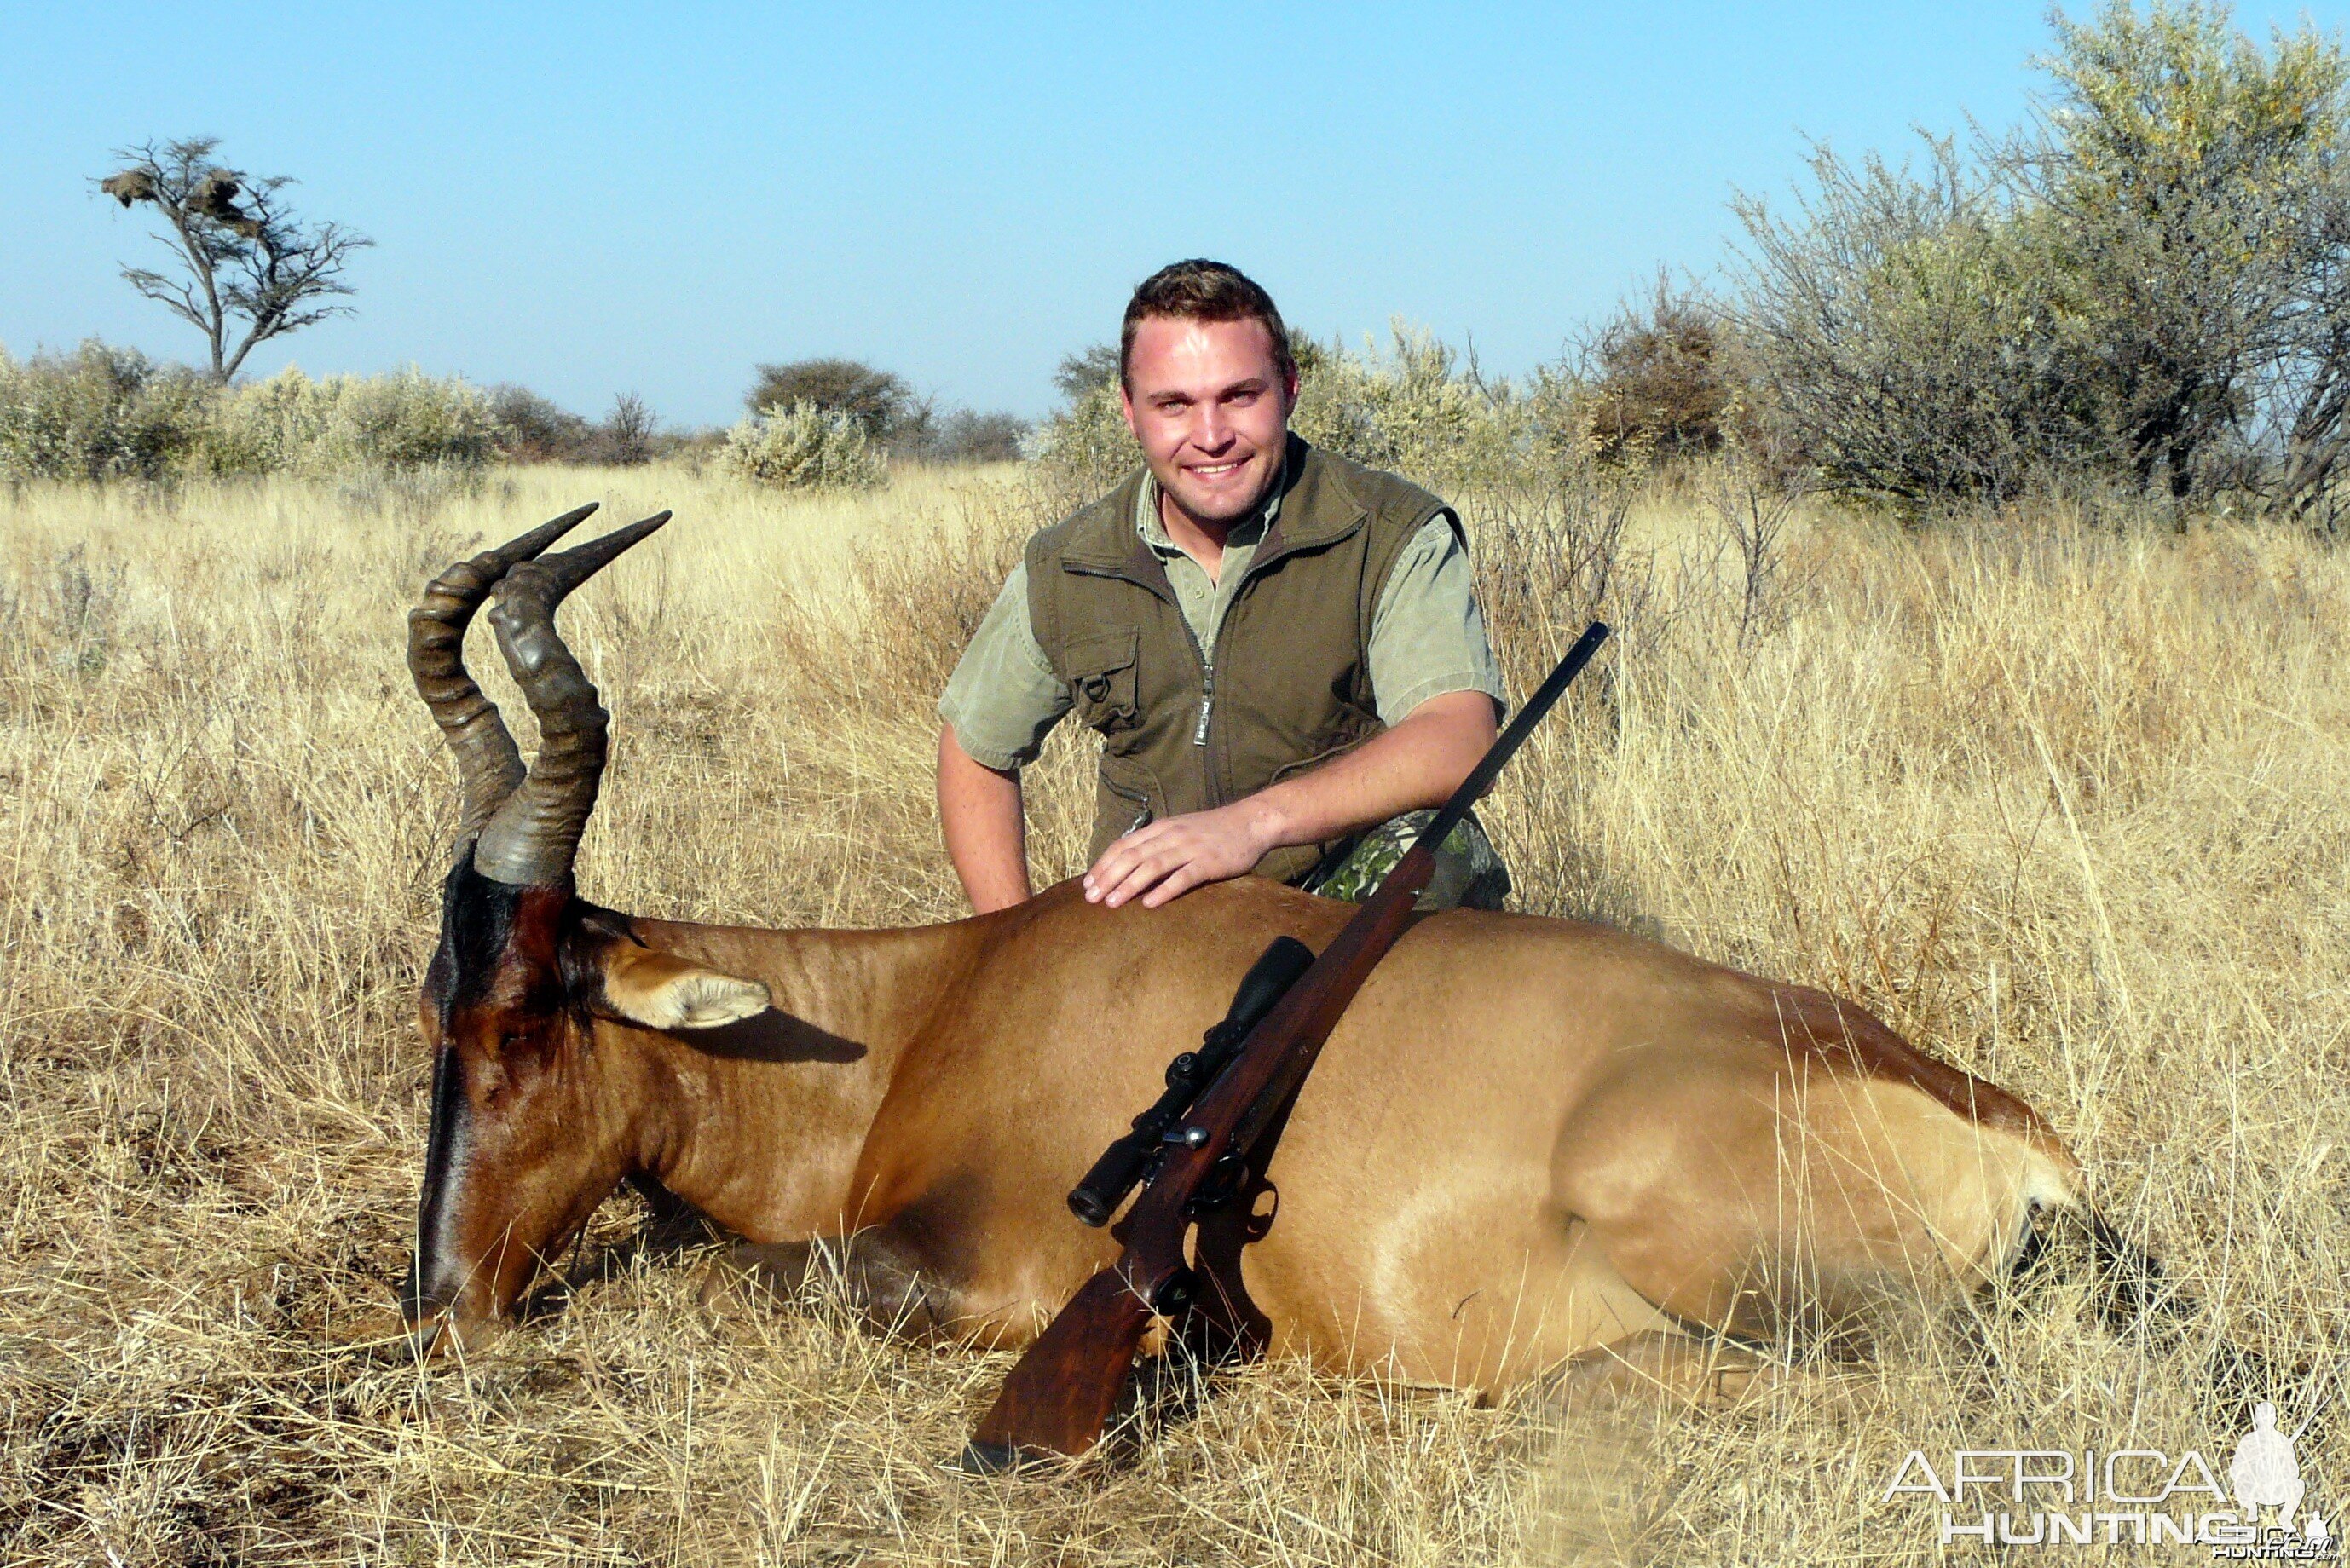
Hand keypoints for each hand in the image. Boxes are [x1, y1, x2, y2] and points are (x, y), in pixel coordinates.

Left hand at [1082, 802, 1277, 909]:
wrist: (1250, 823)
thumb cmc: (1212, 831)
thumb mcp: (1179, 830)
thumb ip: (1156, 844)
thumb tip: (1128, 865)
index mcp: (1161, 828)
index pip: (1123, 846)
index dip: (1103, 865)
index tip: (1087, 884)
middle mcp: (1171, 836)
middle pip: (1132, 857)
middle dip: (1108, 878)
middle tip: (1091, 899)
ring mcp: (1189, 849)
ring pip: (1152, 867)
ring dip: (1128, 885)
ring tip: (1112, 903)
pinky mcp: (1208, 863)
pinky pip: (1182, 878)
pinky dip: (1164, 890)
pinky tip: (1149, 903)